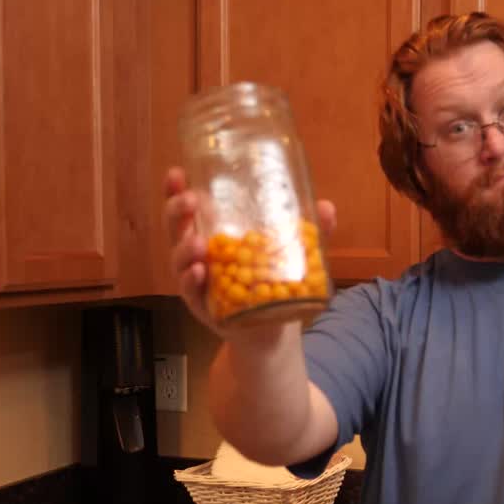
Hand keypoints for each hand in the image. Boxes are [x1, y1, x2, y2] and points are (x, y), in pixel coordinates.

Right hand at [164, 166, 337, 338]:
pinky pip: (191, 293)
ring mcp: (198, 282)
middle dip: (177, 211)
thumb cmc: (271, 284)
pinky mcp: (203, 307)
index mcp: (213, 236)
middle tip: (191, 201)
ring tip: (198, 242)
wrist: (271, 330)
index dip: (177, 191)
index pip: (189, 210)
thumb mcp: (289, 255)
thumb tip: (327, 207)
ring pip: (180, 261)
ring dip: (184, 249)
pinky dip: (192, 281)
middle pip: (176, 230)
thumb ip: (307, 233)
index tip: (178, 172)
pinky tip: (200, 271)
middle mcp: (199, 257)